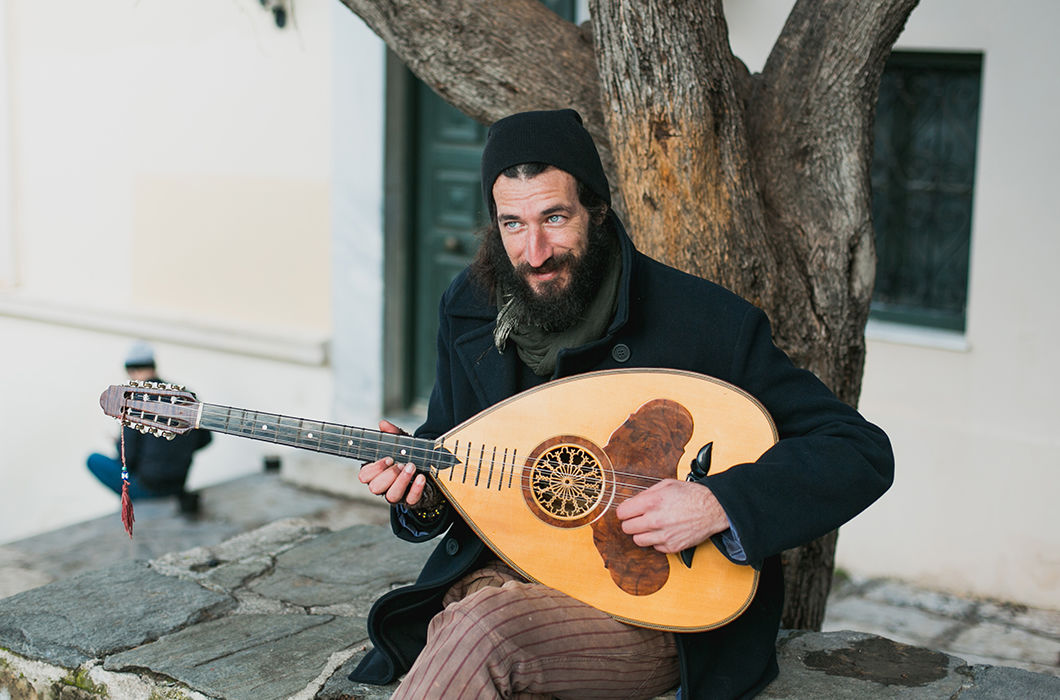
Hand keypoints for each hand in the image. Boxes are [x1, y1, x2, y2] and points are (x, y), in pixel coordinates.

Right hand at [357, 420, 427, 506]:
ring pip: (391, 496)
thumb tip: (383, 424)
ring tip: (412, 467)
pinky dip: (416, 488)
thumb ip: (392, 434)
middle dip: (389, 475)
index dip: (375, 468)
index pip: (364, 476)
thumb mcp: (402, 443)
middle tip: (401, 463)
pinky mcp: (411, 501)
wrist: (429, 469)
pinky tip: (421, 477)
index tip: (388, 458)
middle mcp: (384, 486)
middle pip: (375, 488)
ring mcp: (397, 495)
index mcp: (376, 473)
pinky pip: (411, 500)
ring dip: (402, 481)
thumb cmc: (408, 456)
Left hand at [615, 479, 729, 552]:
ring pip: (637, 540)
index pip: (622, 513)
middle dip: (631, 522)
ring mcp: (663, 536)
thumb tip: (633, 502)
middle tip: (639, 518)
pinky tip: (665, 532)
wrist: (713, 509)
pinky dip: (657, 541)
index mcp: (652, 502)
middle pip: (627, 528)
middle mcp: (655, 520)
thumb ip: (646, 493)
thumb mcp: (667, 484)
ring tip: (652, 526)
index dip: (624, 511)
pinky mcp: (672, 547)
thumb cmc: (692, 495)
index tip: (628, 512)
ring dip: (642, 533)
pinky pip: (654, 548)